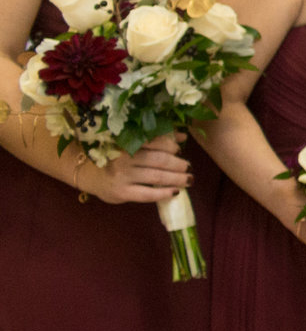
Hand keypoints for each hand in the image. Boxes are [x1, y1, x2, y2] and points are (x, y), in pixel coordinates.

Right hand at [74, 133, 190, 204]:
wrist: (90, 175)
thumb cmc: (117, 158)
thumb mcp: (132, 145)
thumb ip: (157, 139)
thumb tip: (182, 135)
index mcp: (128, 143)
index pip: (156, 142)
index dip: (171, 146)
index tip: (179, 150)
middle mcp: (125, 159)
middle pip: (159, 160)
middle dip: (178, 164)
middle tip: (189, 167)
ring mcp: (123, 176)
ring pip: (156, 177)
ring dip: (177, 178)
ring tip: (188, 179)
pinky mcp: (121, 192)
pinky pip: (147, 194)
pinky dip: (163, 193)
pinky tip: (175, 192)